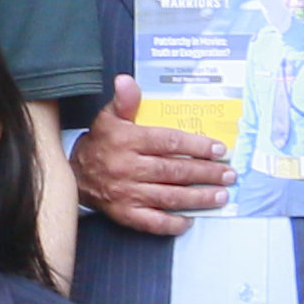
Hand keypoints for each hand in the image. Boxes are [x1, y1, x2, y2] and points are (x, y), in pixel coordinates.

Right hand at [69, 76, 236, 237]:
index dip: (197, 146)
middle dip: (206, 174)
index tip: (219, 149)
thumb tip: (127, 80)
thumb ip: (124, 100)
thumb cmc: (100, 143)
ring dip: (198, 198)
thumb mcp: (109, 117)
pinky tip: (190, 219)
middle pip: (174, 171)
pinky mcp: (125, 215)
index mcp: (127, 141)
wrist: (76, 174)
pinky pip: (153, 222)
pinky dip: (173, 223)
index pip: (169, 143)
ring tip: (220, 195)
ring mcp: (127, 194)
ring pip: (169, 197)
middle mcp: (128, 168)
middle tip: (228, 174)